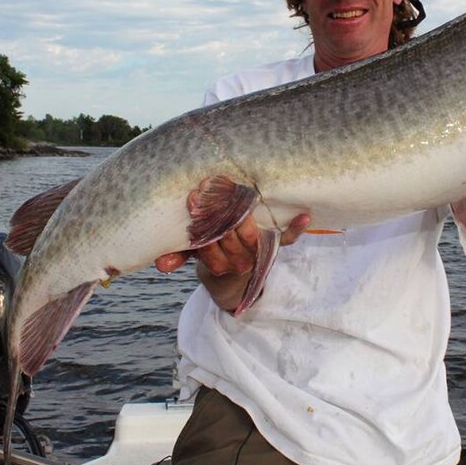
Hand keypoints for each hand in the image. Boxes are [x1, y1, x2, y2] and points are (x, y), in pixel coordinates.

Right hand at [154, 184, 310, 276]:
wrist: (237, 275)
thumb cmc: (213, 250)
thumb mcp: (194, 253)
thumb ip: (178, 256)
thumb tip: (160, 264)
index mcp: (220, 258)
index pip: (209, 245)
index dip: (200, 226)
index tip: (191, 201)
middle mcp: (241, 254)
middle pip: (231, 236)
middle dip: (218, 215)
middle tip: (205, 188)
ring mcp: (259, 247)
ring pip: (253, 236)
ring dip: (244, 217)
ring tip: (234, 192)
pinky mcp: (276, 241)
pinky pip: (288, 238)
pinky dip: (296, 228)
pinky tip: (305, 216)